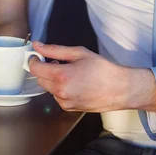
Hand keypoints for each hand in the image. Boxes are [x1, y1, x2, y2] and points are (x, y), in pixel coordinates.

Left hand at [29, 42, 155, 112]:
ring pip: (48, 88)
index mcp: (61, 76)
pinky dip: (61, 89)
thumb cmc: (104, 70)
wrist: (121, 89)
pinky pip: (57, 96)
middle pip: (40, 79)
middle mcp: (60, 91)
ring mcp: (64, 102)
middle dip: (45, 70)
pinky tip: (76, 84)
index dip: (34, 60)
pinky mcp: (69, 108)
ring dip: (54, 80)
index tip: (37, 56)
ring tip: (72, 74)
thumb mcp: (79, 53)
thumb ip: (55, 50)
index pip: (35, 68)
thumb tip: (38, 46)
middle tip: (59, 63)